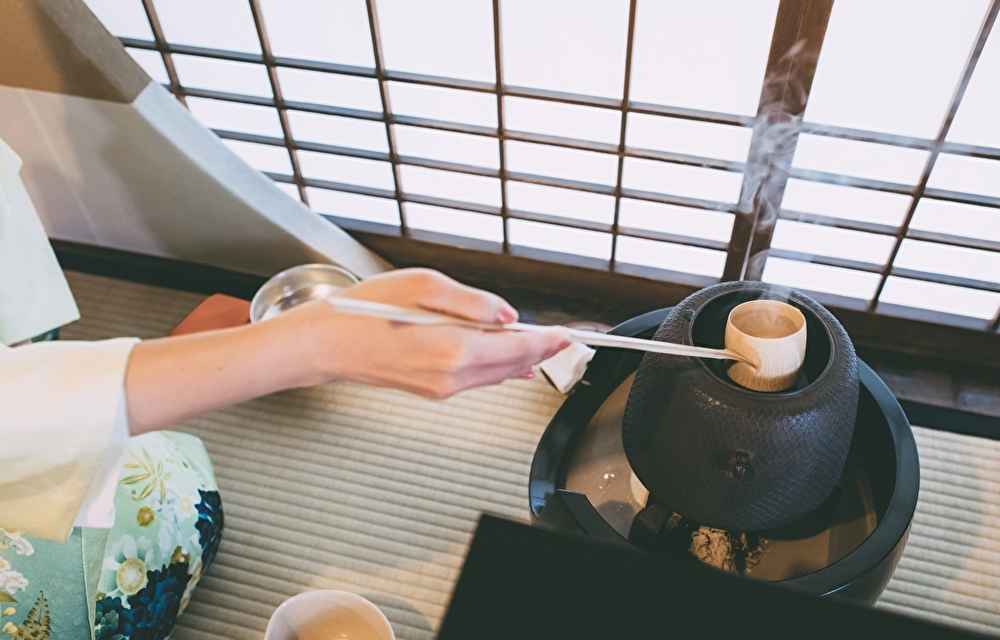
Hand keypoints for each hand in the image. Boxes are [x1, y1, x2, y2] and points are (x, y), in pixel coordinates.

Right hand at [283, 269, 570, 398]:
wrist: (328, 344)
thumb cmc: (366, 310)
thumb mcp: (423, 285)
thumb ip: (473, 302)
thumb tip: (507, 314)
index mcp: (453, 349)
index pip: (518, 349)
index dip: (549, 341)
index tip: (570, 333)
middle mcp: (451, 376)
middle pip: (514, 366)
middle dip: (542, 351)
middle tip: (566, 338)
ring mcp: (442, 388)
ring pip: (497, 375)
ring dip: (522, 359)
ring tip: (544, 343)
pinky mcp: (433, 391)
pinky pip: (478, 379)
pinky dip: (498, 366)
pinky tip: (508, 357)